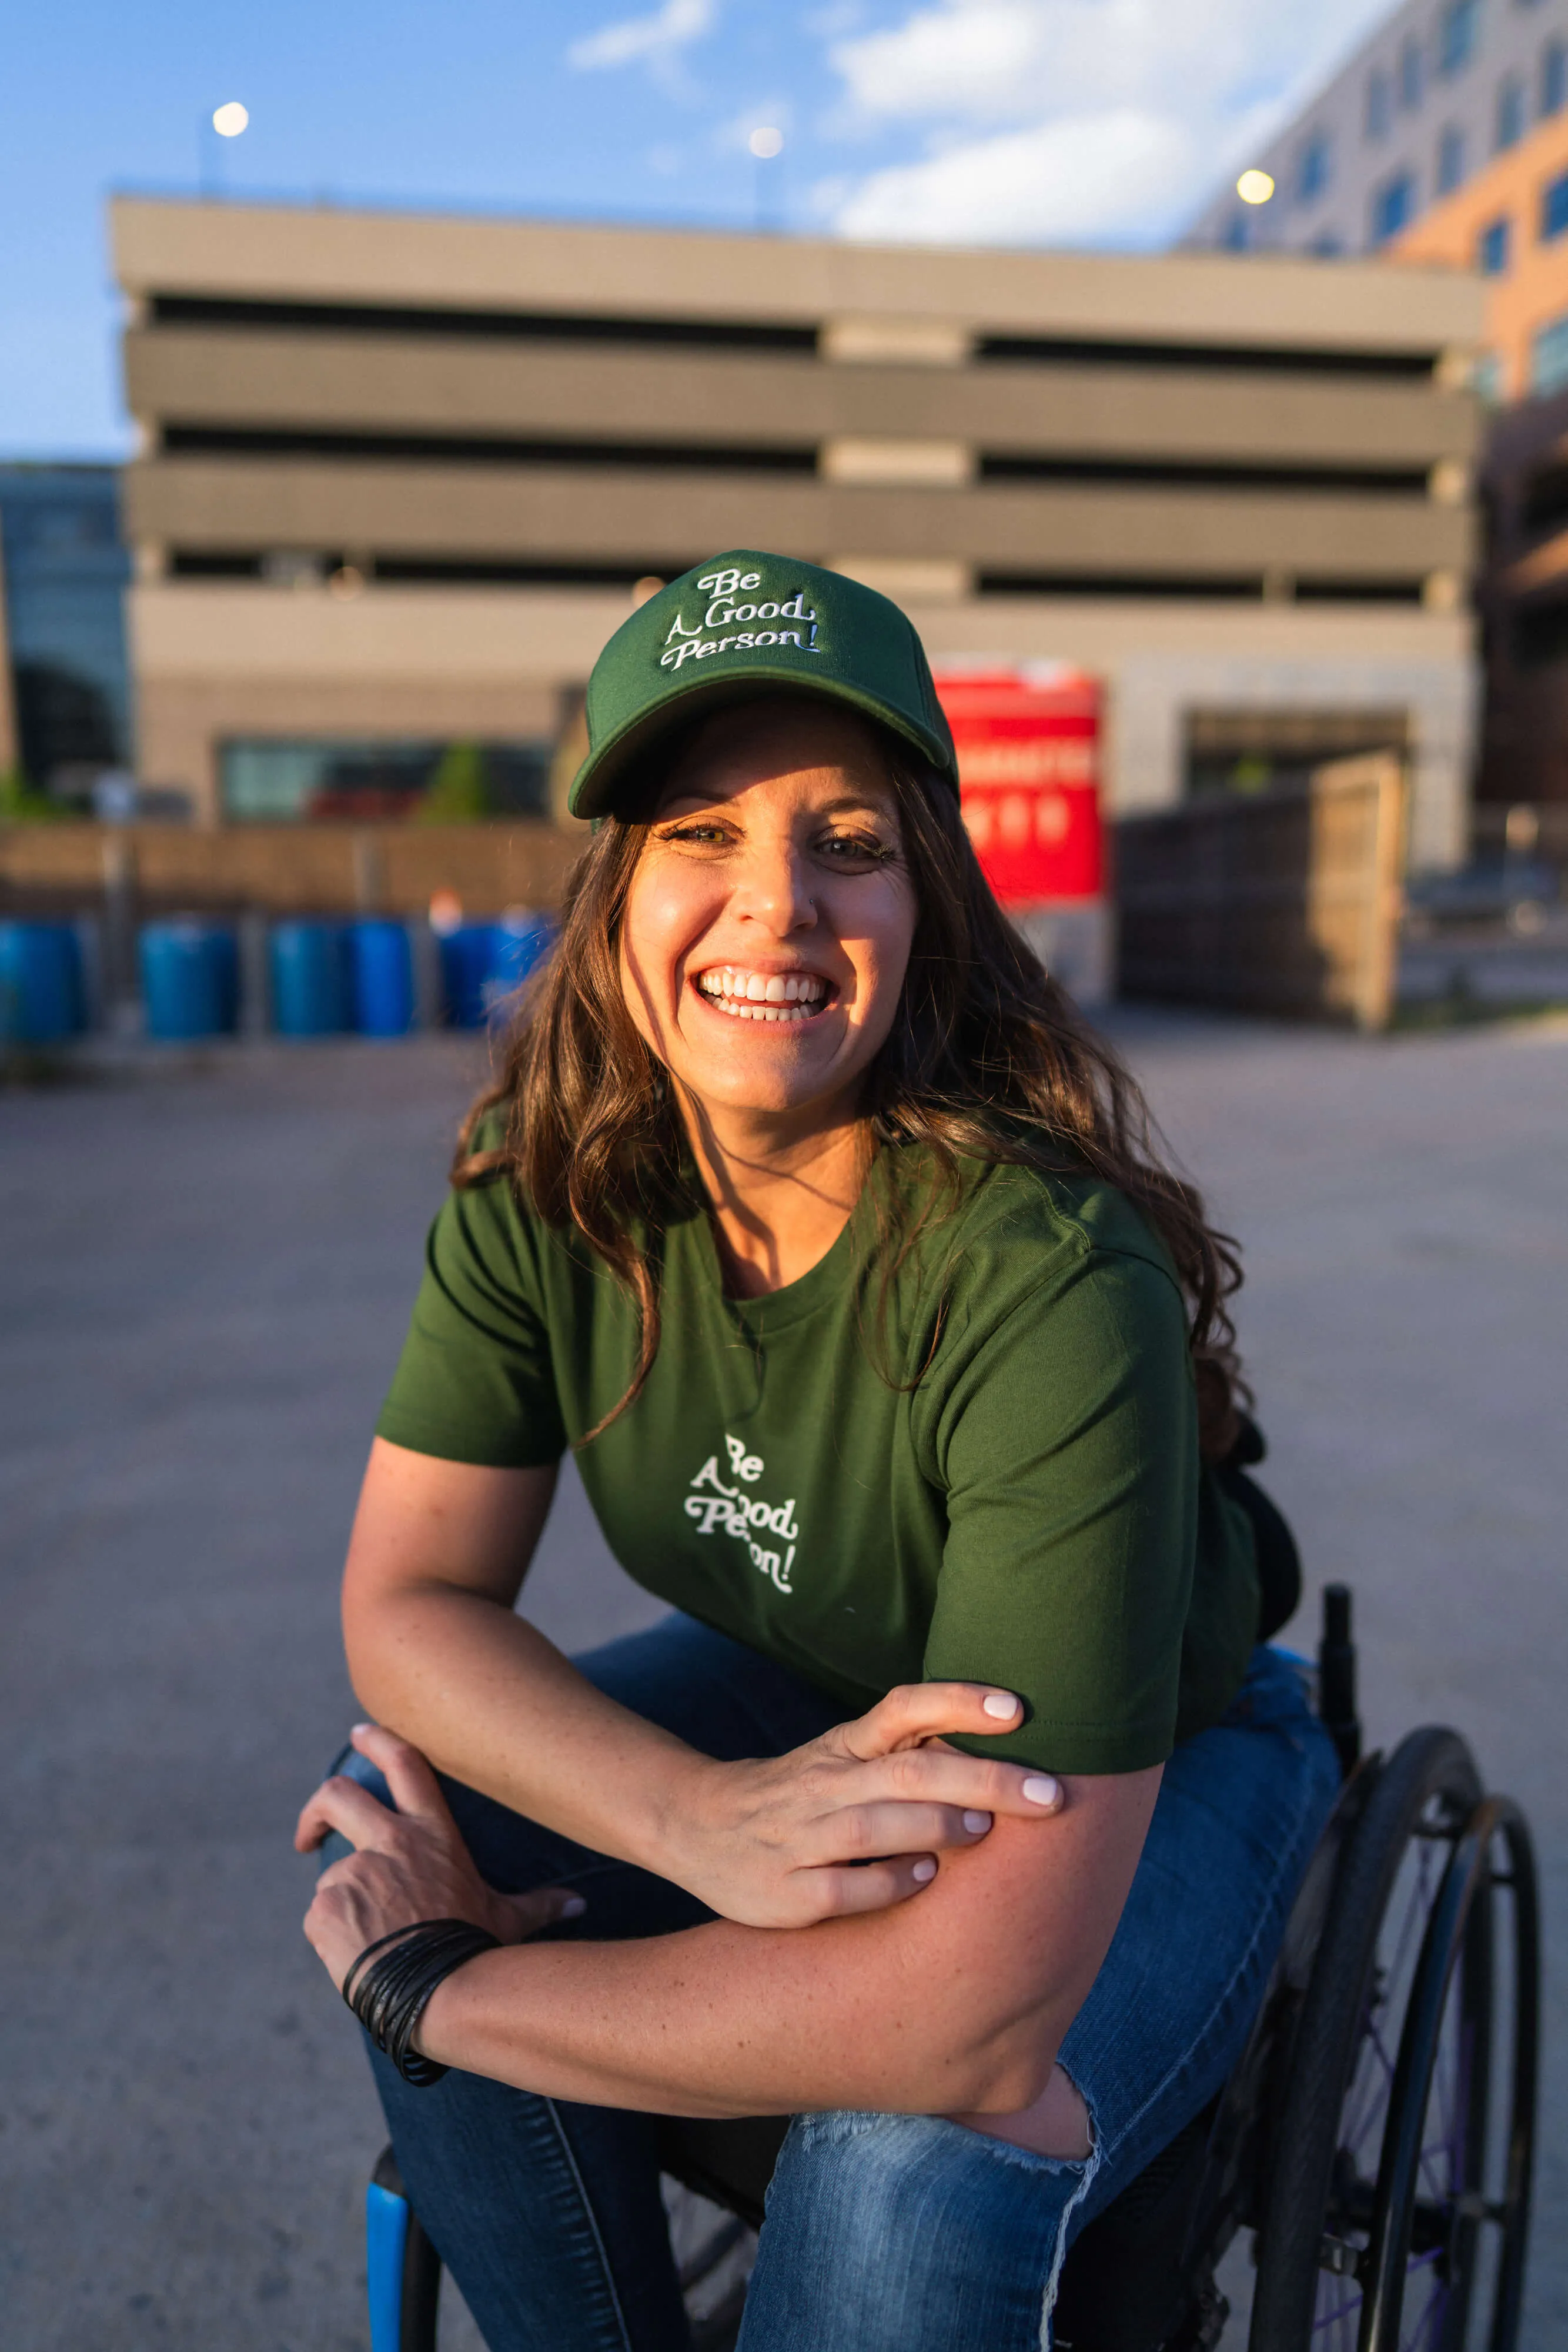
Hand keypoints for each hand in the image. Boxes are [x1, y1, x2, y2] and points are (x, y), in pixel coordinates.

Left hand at [295, 1723, 582, 1994]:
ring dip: (343, 1904)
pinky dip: (331, 1937)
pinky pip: (320, 1918)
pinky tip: (355, 1961)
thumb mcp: (509, 1920)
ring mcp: (353, 1871)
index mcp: (432, 1835)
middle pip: (338, 1795)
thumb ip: (540, 1906)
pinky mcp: (324, 1907)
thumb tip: (580, 1905)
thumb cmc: (476, 1950)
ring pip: (332, 1877)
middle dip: (317, 1809)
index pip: (405, 1764)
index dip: (378, 1740)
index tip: (358, 1734)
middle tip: (309, 1835)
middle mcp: (389, 1842)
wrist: (438, 1991)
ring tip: (369, 1945)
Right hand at [665, 1683, 1064, 1928]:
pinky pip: (845, 1888)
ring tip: (986, 1829)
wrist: (698, 1826)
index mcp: (844, 1746)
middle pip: (908, 1770)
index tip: (1019, 1709)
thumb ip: (908, 1752)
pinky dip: (889, 1882)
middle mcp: (825, 1783)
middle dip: (984, 1779)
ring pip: (874, 1826)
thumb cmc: (799, 1793)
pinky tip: (926, 1880)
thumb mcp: (843, 1757)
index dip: (960, 1702)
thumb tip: (1004, 1750)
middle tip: (1049, 1793)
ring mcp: (802, 1837)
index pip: (904, 1708)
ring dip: (936, 1826)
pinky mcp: (787, 1892)